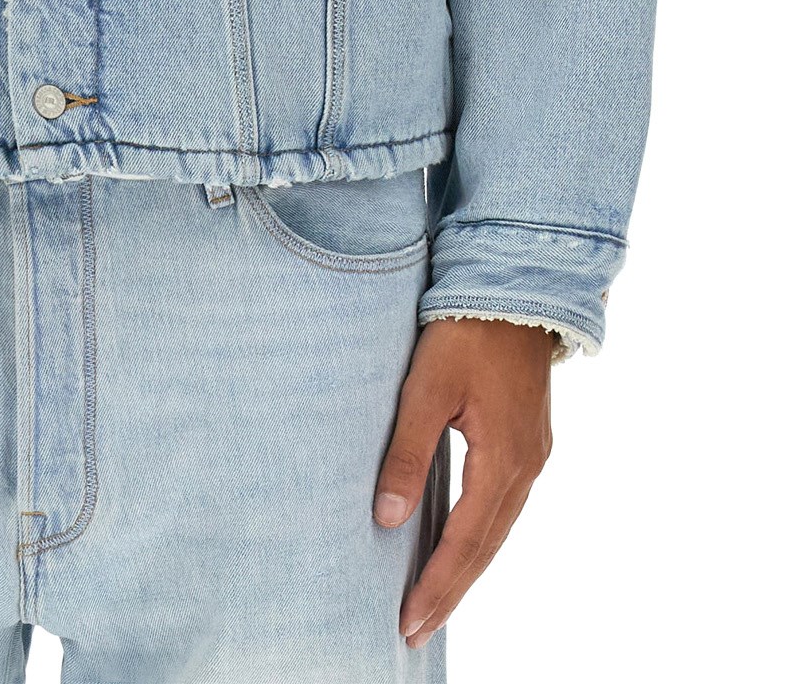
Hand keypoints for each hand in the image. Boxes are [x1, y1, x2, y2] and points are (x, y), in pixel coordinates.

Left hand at [373, 316, 554, 648]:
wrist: (515, 287)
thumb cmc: (467, 330)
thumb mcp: (427, 386)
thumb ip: (407, 452)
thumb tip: (386, 517)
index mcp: (504, 459)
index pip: (467, 542)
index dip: (437, 585)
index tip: (409, 621)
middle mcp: (526, 467)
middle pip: (487, 547)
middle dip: (451, 590)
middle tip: (415, 629)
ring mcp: (532, 455)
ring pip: (498, 528)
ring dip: (465, 566)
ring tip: (432, 600)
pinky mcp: (527, 440)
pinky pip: (503, 504)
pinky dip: (479, 534)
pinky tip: (457, 544)